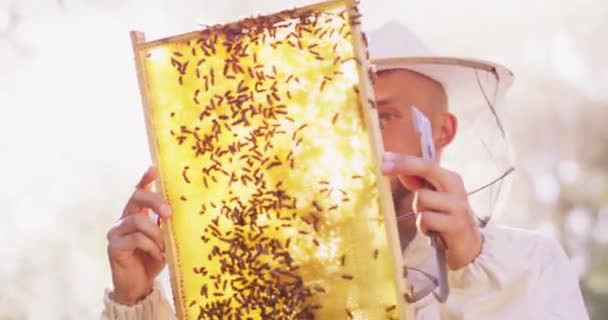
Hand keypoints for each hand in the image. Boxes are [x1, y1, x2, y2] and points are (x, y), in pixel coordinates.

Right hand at [106, 166, 171, 304]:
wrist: (139, 286)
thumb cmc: (153, 260)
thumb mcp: (164, 239)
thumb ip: (166, 224)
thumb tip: (182, 209)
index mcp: (137, 214)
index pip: (139, 191)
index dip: (145, 179)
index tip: (154, 168)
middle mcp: (124, 218)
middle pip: (136, 197)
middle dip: (155, 201)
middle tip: (169, 213)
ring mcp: (116, 231)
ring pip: (138, 220)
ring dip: (156, 233)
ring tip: (164, 246)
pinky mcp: (114, 246)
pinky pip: (135, 238)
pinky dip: (151, 246)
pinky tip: (158, 255)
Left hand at [382, 152, 482, 269]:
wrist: (469, 247)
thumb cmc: (445, 218)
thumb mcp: (432, 197)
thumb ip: (417, 182)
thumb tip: (394, 165)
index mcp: (450, 178)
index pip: (426, 163)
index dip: (404, 159)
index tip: (384, 157)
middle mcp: (456, 188)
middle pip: (427, 168)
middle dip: (405, 165)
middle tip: (383, 168)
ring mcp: (458, 205)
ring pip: (421, 198)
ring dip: (419, 211)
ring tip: (429, 221)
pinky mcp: (456, 224)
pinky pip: (426, 219)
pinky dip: (424, 227)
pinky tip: (433, 232)